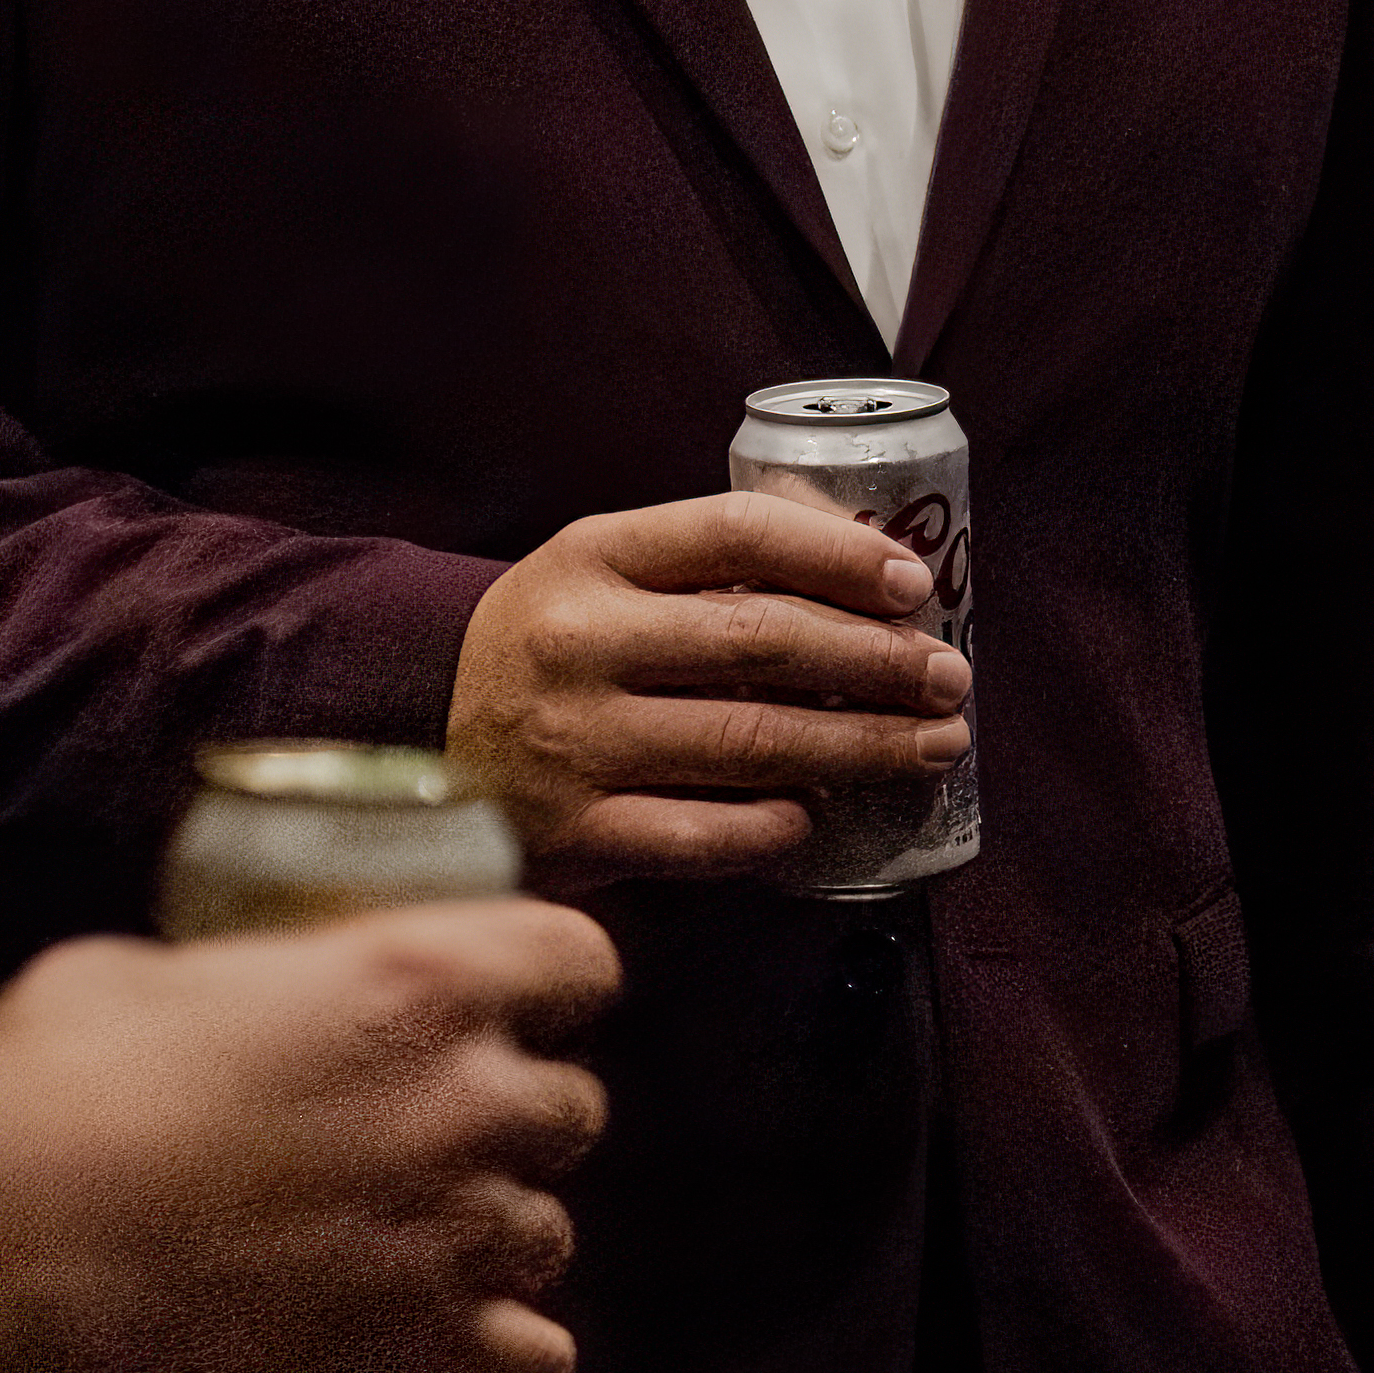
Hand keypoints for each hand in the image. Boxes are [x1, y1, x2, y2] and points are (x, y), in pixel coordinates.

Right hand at [0, 899, 611, 1372]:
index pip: (580, 961)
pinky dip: (495, 1361)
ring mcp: (453, 1237)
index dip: (543, 985)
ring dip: (487, 1238)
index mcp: (417, 981)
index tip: (492, 1007)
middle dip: (504, 1120)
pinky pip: (535, 1367)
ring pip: (550, 1236)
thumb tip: (256, 1001)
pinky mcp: (414, 1357)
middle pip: (571, 1109)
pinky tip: (424, 1349)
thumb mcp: (154, 973)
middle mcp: (466, 1105)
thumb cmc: (46, 1083)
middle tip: (410, 1140)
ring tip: (397, 1251)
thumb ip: (257, 982)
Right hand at [446, 490, 965, 883]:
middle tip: (950, 678)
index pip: (738, 534)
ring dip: (862, 747)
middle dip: (879, 662)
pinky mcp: (576, 834)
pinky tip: (819, 814)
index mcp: (591, 556)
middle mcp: (577, 643)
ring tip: (933, 746)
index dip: (840, 556)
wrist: (424, 743)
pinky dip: (776, 827)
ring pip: (752, 743)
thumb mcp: (606, 574)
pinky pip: (704, 838)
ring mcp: (573, 743)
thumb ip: (714, 563)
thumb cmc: (557, 648)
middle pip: (762, 642)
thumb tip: (874, 561)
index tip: (914, 586)